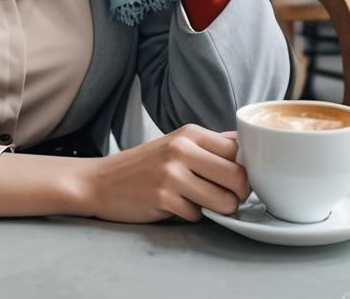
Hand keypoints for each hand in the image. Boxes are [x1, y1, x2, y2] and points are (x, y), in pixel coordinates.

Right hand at [80, 125, 248, 222]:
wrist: (101, 181)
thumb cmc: (144, 165)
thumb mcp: (176, 144)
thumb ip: (210, 146)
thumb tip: (249, 148)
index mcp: (189, 132)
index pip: (239, 151)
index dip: (244, 171)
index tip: (235, 180)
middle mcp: (182, 149)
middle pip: (238, 177)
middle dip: (238, 195)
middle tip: (226, 198)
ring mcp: (172, 173)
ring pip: (224, 201)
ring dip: (219, 210)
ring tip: (203, 204)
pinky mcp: (164, 198)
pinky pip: (198, 216)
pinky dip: (192, 216)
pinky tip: (176, 207)